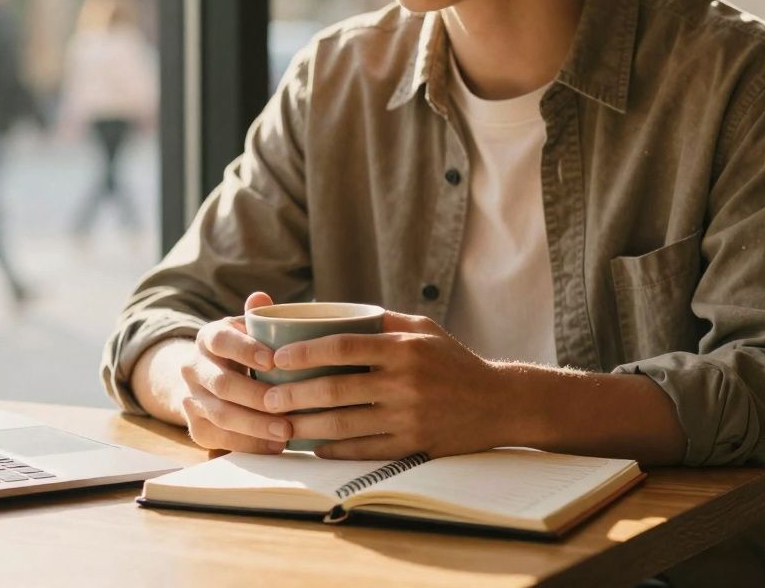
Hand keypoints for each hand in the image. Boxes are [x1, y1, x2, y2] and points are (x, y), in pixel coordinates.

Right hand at [179, 292, 294, 452]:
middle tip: (287, 406)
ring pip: (220, 415)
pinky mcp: (195, 427)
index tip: (274, 361)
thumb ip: (258, 316)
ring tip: (286, 432)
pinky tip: (273, 446)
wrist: (209, 378)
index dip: (246, 350)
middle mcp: (193, 367)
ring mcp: (191, 398)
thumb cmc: (244, 351)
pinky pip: (219, 439)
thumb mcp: (249, 330)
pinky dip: (248, 444)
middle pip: (222, 384)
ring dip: (255, 426)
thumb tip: (261, 297)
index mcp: (208, 338)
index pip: (221, 340)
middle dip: (257, 398)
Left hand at [262, 312, 505, 459]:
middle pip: (334, 389)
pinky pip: (362, 451)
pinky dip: (333, 449)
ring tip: (280, 425)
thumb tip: (330, 314)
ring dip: (305, 426)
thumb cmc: (452, 360)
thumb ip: (380, 321)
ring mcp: (408, 418)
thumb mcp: (423, 328)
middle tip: (267, 398)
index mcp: (403, 348)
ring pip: (342, 425)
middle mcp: (404, 382)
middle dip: (293, 395)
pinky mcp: (412, 446)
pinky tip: (314, 446)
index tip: (277, 357)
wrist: (497, 403)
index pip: (342, 346)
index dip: (304, 352)